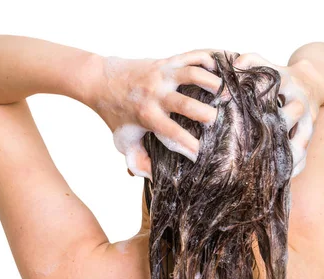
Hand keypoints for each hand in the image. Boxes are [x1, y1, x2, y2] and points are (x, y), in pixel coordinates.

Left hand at [92, 51, 221, 178]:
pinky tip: (216, 71)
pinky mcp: (166, 61)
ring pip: (193, 74)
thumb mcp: (124, 141)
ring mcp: (162, 75)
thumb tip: (156, 178)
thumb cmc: (116, 115)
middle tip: (217, 122)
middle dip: (207, 115)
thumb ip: (139, 161)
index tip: (202, 155)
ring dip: (212, 83)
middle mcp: (155, 94)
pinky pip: (191, 55)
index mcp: (147, 116)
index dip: (191, 147)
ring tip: (223, 94)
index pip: (174, 135)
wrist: (100, 81)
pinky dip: (207, 60)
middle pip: (187, 104)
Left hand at [234, 53, 321, 176]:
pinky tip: (278, 178)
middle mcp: (300, 101)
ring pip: (300, 140)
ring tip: (266, 171)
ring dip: (284, 154)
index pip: (274, 87)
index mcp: (287, 82)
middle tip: (248, 144)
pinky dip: (293, 167)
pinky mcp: (309, 136)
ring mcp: (308, 121)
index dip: (257, 96)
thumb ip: (251, 61)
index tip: (238, 107)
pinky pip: (305, 155)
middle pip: (290, 115)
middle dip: (272, 128)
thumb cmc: (280, 76)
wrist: (314, 81)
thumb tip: (232, 63)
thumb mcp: (268, 63)